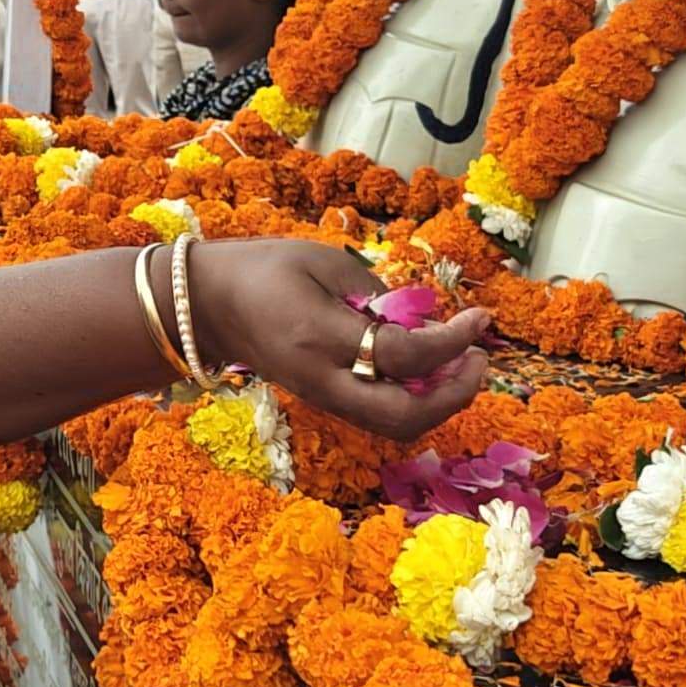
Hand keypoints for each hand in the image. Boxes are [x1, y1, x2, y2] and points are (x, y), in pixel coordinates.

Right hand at [191, 240, 492, 434]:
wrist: (205, 305)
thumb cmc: (262, 268)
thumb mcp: (322, 260)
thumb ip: (376, 291)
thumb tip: (421, 317)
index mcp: (321, 335)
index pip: (405, 355)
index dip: (454, 341)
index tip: (480, 318)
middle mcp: (323, 379)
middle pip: (403, 416)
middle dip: (454, 395)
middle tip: (478, 360)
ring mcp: (320, 396)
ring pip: (392, 425)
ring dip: (438, 403)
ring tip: (460, 366)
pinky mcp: (321, 400)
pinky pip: (377, 415)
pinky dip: (413, 400)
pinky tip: (427, 372)